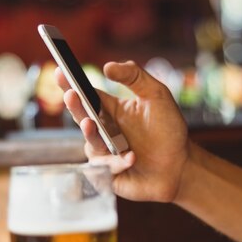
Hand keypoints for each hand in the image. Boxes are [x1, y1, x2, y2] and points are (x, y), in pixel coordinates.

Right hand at [57, 61, 189, 201]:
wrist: (181, 165)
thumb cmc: (169, 130)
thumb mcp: (157, 95)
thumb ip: (135, 76)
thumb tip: (107, 66)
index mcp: (109, 110)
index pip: (86, 95)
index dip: (71, 84)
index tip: (60, 71)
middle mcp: (103, 131)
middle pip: (81, 117)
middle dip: (74, 106)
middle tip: (71, 95)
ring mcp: (104, 153)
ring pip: (91, 144)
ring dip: (91, 134)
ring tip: (91, 124)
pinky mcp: (108, 174)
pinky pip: (106, 167)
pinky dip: (117, 161)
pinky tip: (132, 157)